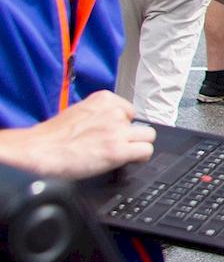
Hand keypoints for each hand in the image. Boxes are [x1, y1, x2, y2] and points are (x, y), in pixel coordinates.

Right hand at [0, 92, 155, 177]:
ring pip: (148, 138)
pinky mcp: (118, 150)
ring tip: (120, 155)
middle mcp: (114, 112)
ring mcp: (118, 131)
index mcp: (103, 99)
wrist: (37, 151)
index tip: (113, 134)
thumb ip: (98, 115)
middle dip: (131, 136)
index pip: (129, 111)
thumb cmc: (51, 137)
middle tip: (116, 146)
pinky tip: (126, 161)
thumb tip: (108, 123)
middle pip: (141, 125)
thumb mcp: (78, 113)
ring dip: (137, 147)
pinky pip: (145, 152)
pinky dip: (139, 159)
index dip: (122, 126)